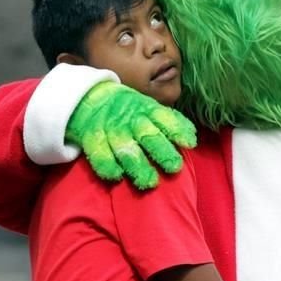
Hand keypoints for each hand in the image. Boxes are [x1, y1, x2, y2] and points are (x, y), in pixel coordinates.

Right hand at [65, 81, 196, 188]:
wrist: (89, 98)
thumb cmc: (128, 109)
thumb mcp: (148, 107)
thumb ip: (168, 121)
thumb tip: (192, 136)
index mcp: (146, 110)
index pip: (165, 118)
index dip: (177, 130)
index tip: (190, 143)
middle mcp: (131, 121)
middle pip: (148, 136)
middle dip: (162, 151)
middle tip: (174, 167)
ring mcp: (112, 130)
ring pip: (125, 148)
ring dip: (138, 165)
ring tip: (150, 182)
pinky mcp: (92, 139)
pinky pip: (99, 154)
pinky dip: (107, 165)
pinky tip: (116, 176)